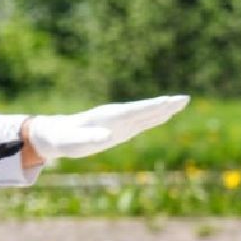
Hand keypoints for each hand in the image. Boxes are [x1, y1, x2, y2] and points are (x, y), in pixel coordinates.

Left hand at [25, 95, 188, 161]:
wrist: (55, 135)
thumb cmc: (64, 140)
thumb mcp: (73, 142)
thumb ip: (89, 138)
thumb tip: (107, 136)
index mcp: (108, 117)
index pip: (135, 110)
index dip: (153, 106)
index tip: (170, 101)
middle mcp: (115, 116)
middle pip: (144, 109)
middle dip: (164, 104)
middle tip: (185, 98)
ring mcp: (118, 122)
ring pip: (144, 114)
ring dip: (162, 109)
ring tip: (179, 103)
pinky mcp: (118, 128)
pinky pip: (140, 122)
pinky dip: (154, 117)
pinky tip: (163, 115)